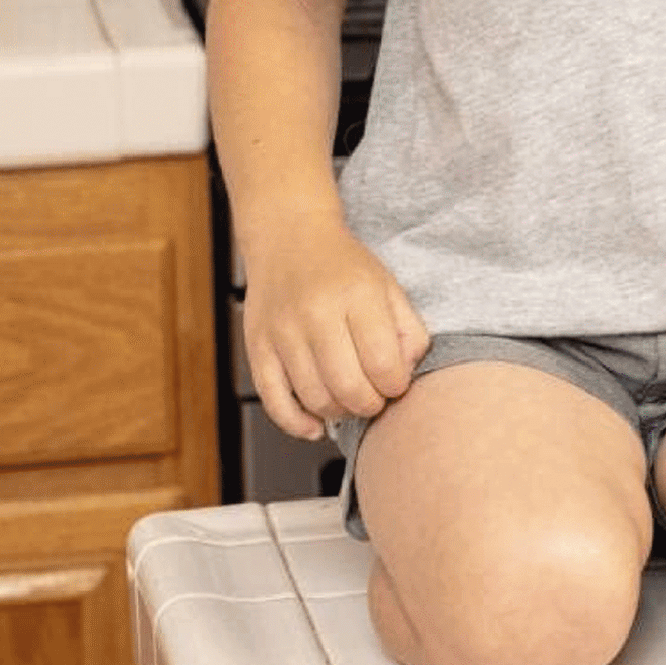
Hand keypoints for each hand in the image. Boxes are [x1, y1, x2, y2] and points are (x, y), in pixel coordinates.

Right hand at [242, 214, 429, 440]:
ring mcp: (282, 332)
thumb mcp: (388, 286)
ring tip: (349, 399)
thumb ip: (408, 329)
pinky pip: (274, 401)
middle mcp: (316, 313)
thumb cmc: (343, 268)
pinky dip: (297, 423)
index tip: (396, 383)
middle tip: (374, 397)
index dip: (396, 385)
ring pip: (314, 398)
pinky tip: (315, 425)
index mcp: (356, 295)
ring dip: (339, 412)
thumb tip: (406, 373)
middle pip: (348, 387)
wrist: (289, 239)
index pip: (382, 362)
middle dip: (370, 405)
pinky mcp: (257, 347)